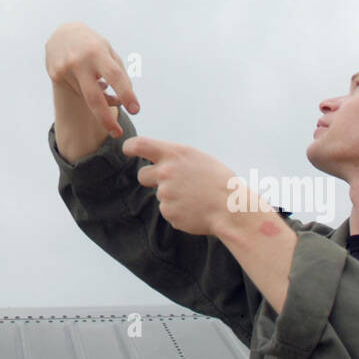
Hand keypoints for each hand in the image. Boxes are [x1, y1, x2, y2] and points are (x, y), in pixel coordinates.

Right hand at [45, 22, 138, 139]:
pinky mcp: (55, 75)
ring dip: (101, 100)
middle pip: (94, 97)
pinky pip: (77, 92)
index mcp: (97, 52)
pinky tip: (89, 81)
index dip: (126, 94)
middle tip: (118, 133)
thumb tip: (123, 99)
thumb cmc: (92, 44)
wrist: (62, 33)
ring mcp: (65, 69)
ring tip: (104, 89)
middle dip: (106, 118)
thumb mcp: (108, 50)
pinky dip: (87, 91)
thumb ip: (118, 73)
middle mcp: (80, 61)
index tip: (136, 109)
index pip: (115, 76)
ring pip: (86, 97)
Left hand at [124, 135, 241, 235]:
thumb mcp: (198, 159)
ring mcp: (165, 194)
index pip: (140, 145)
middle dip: (151, 179)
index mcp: (174, 154)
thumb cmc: (219, 181)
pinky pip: (168, 211)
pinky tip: (195, 210)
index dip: (130, 147)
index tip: (127, 149)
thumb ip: (176, 158)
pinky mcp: (168, 213)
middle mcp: (166, 172)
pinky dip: (179, 212)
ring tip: (195, 198)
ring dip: (172, 197)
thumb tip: (160, 160)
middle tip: (171, 183)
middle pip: (142, 175)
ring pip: (160, 195)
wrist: (231, 208)